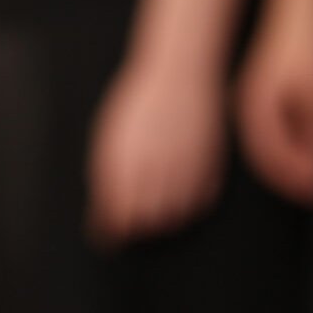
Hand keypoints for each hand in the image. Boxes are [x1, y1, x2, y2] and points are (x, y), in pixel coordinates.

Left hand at [87, 59, 227, 245]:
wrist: (179, 72)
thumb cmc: (138, 104)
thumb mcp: (110, 137)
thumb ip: (104, 178)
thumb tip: (100, 218)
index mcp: (124, 158)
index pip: (117, 213)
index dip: (111, 232)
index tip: (107, 240)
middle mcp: (155, 165)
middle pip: (146, 220)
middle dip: (136, 228)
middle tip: (130, 224)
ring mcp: (186, 166)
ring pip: (175, 216)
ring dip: (163, 220)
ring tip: (153, 210)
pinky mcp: (211, 164)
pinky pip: (200, 202)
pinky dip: (189, 207)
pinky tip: (179, 197)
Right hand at [234, 7, 312, 203]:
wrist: (304, 9)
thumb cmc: (312, 46)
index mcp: (257, 108)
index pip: (272, 158)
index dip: (298, 179)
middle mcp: (248, 106)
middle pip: (267, 157)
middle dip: (295, 176)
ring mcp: (253, 101)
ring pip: (270, 145)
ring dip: (294, 163)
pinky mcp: (263, 96)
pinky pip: (274, 132)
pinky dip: (293, 146)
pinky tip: (312, 148)